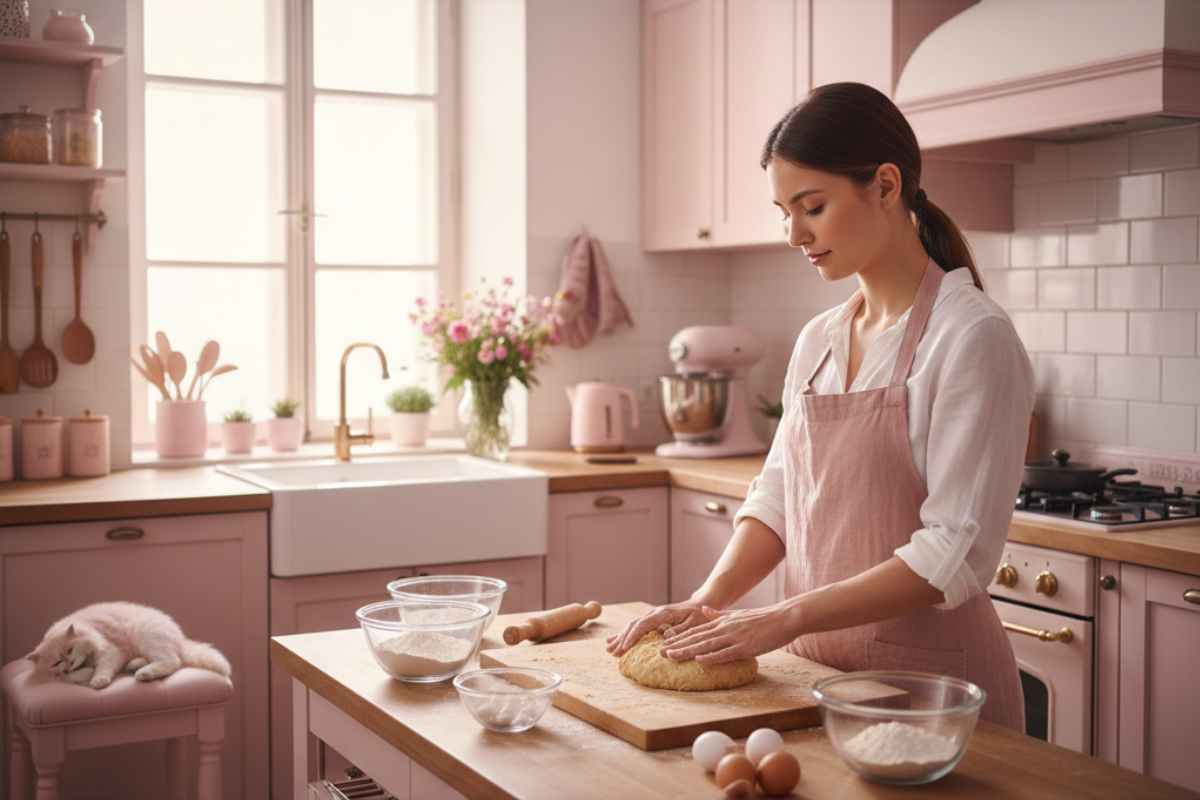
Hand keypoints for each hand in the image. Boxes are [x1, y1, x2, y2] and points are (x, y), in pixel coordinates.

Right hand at [606, 600, 710, 655]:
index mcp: (663, 614)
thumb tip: (665, 636)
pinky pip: (636, 627)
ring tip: (609, 649)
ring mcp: (652, 616)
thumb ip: (680, 630)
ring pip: (632, 626)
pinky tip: (615, 640)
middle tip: (613, 653)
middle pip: (634, 625)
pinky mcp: (652, 620)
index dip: (633, 636)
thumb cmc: (699, 616)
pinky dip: (625, 634)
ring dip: (621, 637)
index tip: (624, 647)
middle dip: (622, 639)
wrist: (700, 604)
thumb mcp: (694, 623)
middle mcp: (655, 613)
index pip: (643, 625)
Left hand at [660, 604, 799, 664]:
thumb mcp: (737, 615)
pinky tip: (699, 660)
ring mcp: (734, 637)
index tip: (664, 643)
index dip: (679, 637)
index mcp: (722, 622)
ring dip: (687, 651)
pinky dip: (712, 657)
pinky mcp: (745, 646)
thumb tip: (703, 609)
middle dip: (677, 645)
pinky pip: (726, 653)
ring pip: (706, 645)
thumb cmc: (762, 619)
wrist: (784, 617)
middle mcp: (724, 628)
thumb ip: (718, 614)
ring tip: (671, 656)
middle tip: (659, 652)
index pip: (696, 630)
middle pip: (696, 638)